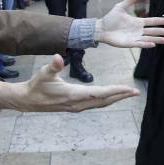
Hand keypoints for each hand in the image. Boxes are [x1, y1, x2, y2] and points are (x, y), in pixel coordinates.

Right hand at [0, 54, 137, 111]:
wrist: (28, 101)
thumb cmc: (36, 85)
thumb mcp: (43, 73)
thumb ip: (53, 66)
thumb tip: (58, 57)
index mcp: (73, 95)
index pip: (99, 93)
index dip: (115, 91)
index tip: (128, 89)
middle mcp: (78, 104)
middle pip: (104, 101)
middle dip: (120, 96)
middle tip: (135, 92)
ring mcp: (77, 107)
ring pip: (101, 104)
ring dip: (114, 99)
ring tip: (127, 94)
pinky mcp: (75, 107)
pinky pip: (95, 105)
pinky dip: (106, 100)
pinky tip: (111, 97)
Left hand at [94, 0, 163, 47]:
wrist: (101, 28)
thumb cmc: (110, 18)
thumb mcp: (120, 7)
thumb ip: (129, 1)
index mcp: (138, 22)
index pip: (152, 21)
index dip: (161, 21)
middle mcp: (138, 30)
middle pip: (153, 31)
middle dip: (162, 31)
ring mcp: (135, 37)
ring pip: (149, 38)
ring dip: (157, 39)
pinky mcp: (130, 43)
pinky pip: (140, 44)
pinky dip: (146, 44)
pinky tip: (153, 44)